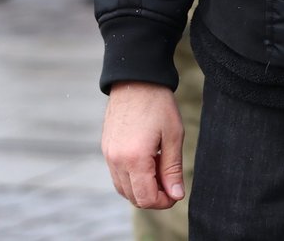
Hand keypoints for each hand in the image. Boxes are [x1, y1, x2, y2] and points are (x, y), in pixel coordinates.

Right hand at [102, 81, 184, 209]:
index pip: (145, 197)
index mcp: (134, 159)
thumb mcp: (173, 136)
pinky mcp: (106, 149)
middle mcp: (116, 161)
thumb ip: (172, 169)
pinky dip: (133, 178)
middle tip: (172, 184)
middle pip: (133, 197)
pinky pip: (117, 175)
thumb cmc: (158, 105)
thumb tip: (176, 195)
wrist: (135, 81)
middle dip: (154, 197)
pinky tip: (149, 162)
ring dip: (143, 188)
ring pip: (124, 188)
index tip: (177, 194)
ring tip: (162, 169)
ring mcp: (108, 156)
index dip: (163, 202)